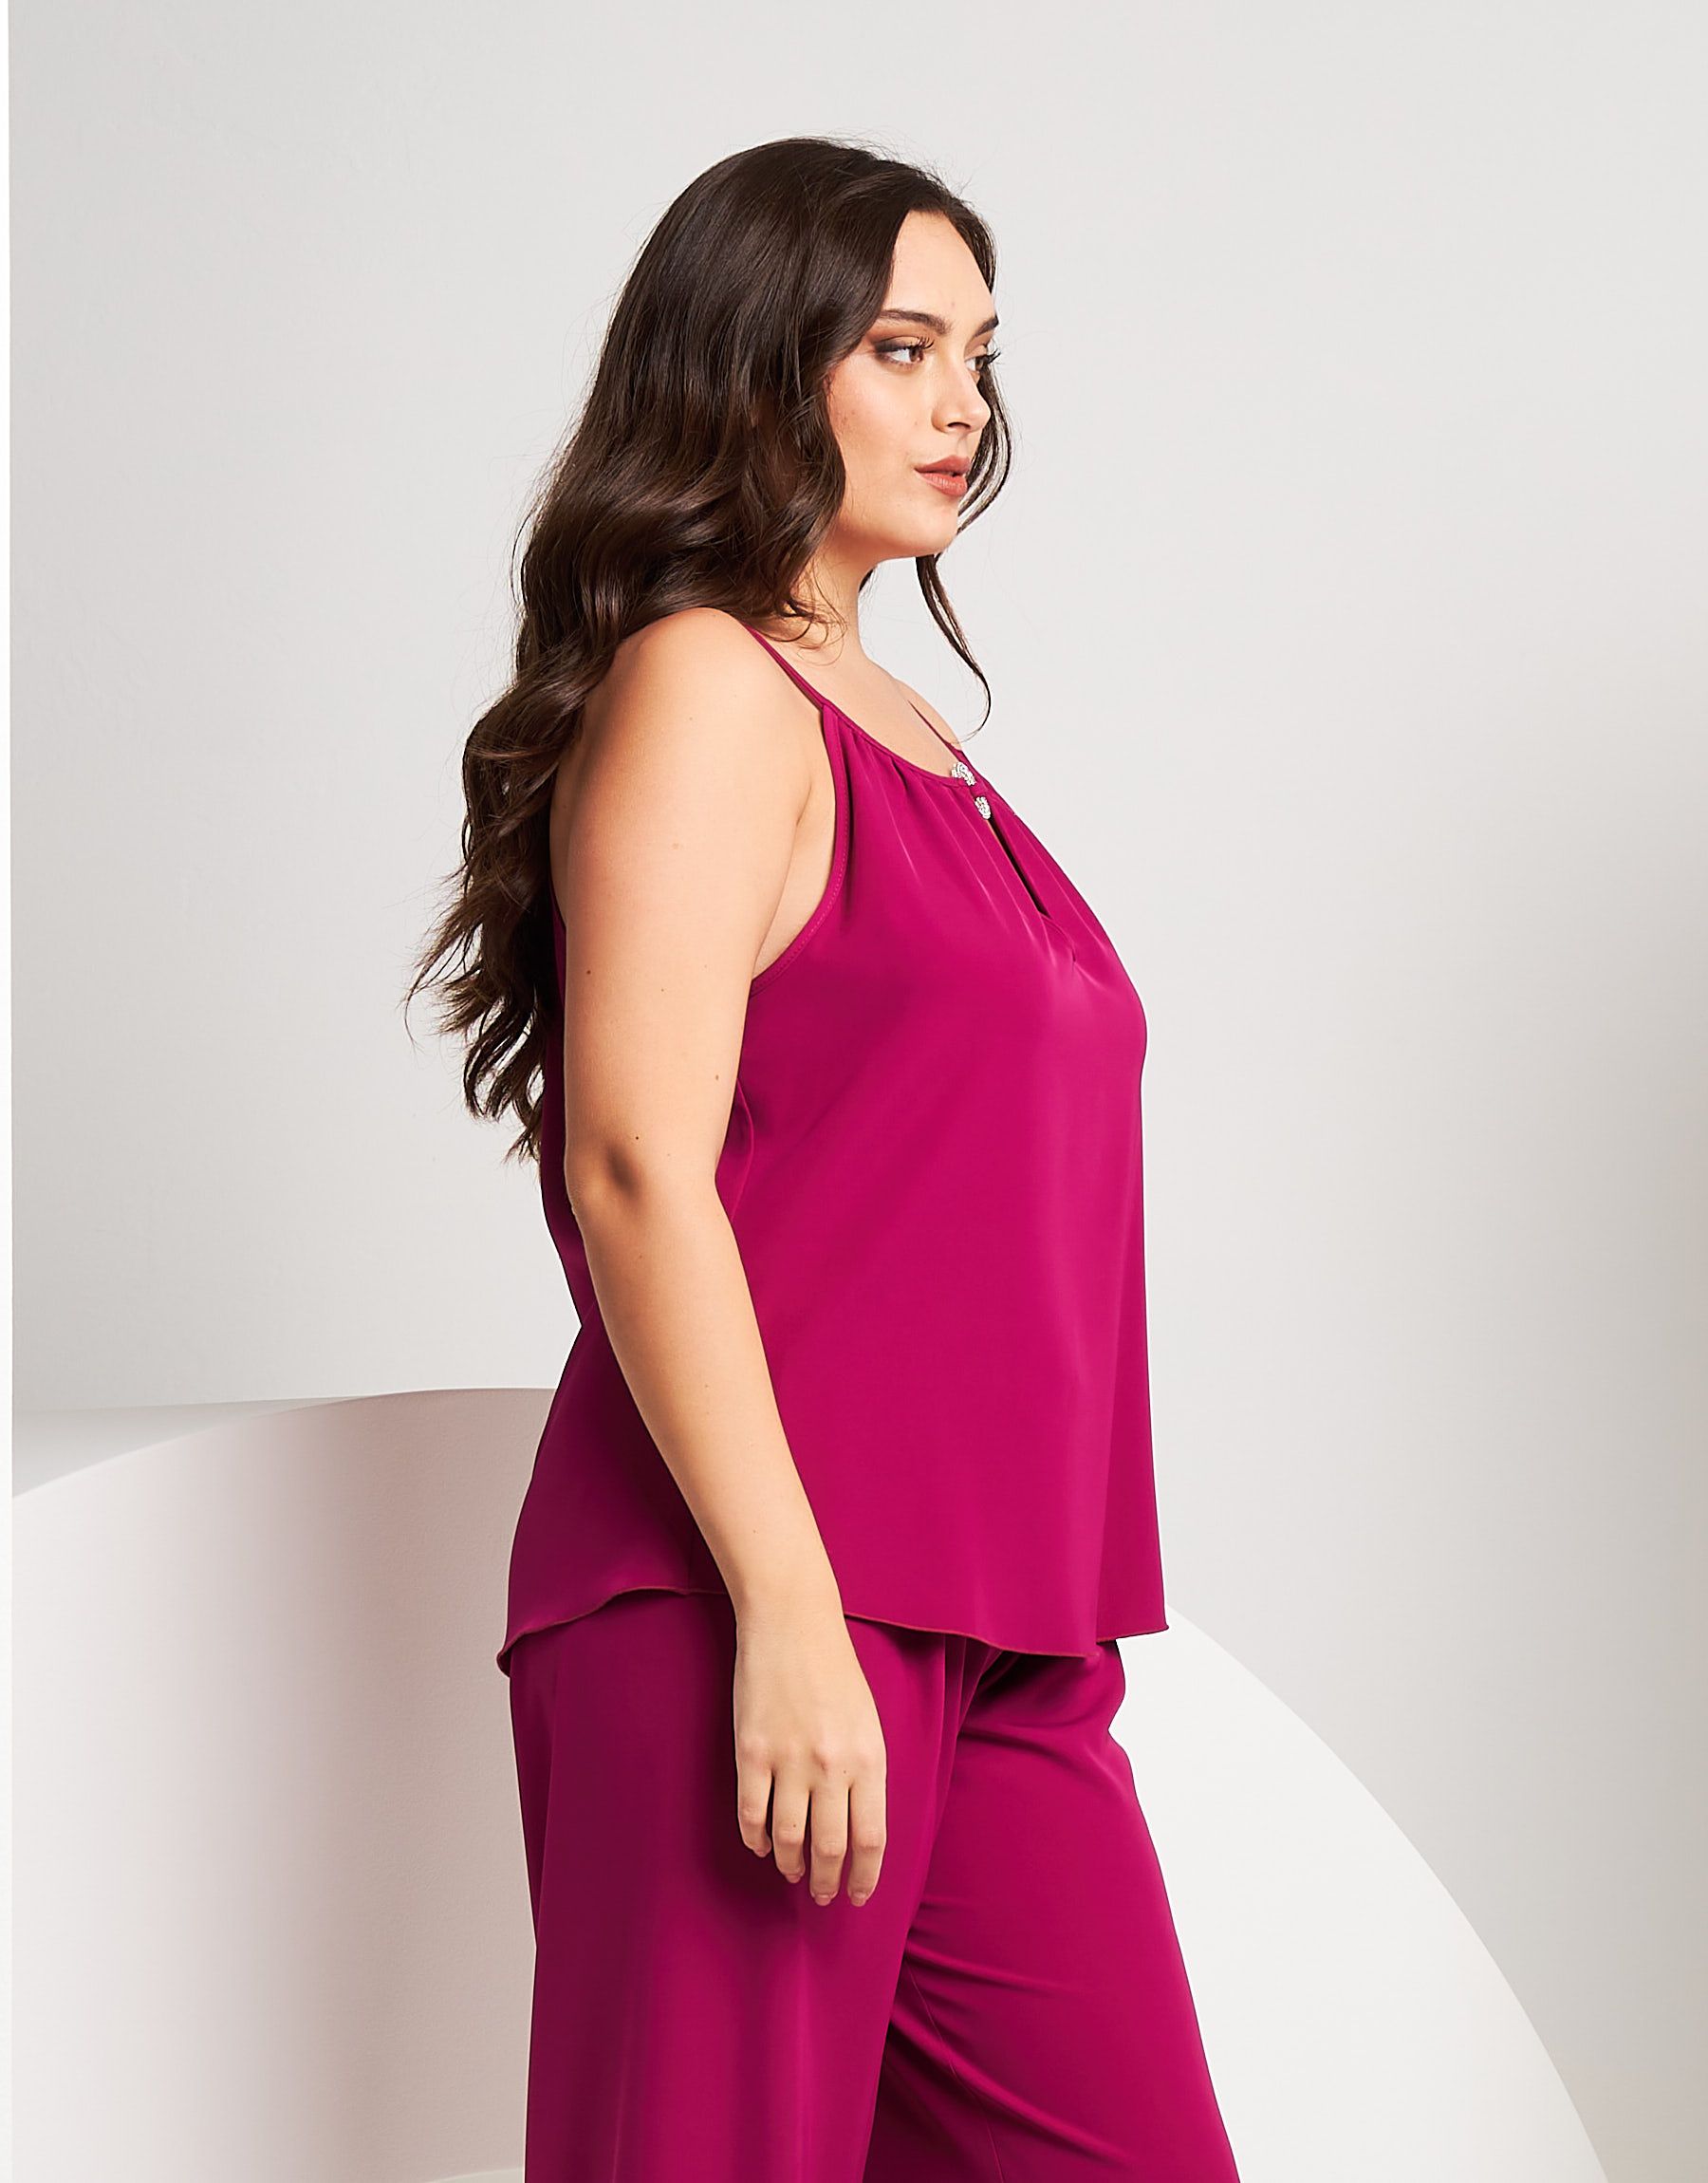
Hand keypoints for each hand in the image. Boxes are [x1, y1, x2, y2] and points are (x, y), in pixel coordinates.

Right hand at [731, 1598, 887, 1906]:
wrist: (793, 1623)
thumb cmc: (836, 1672)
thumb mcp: (867, 1723)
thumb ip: (865, 1774)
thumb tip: (856, 1831)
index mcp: (868, 1758)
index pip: (870, 1838)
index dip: (864, 1876)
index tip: (857, 1895)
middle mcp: (831, 1766)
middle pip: (829, 1848)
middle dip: (825, 1881)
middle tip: (821, 1894)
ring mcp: (788, 1760)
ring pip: (788, 1838)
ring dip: (790, 1864)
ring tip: (792, 1871)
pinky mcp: (751, 1752)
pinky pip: (752, 1814)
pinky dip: (756, 1839)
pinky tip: (761, 1845)